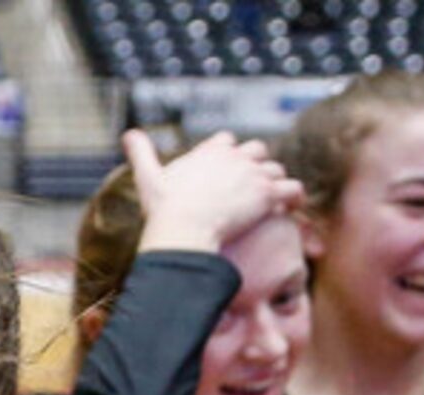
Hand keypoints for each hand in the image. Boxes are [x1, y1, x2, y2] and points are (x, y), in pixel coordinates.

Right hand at [125, 128, 303, 256]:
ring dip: (275, 183)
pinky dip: (294, 198)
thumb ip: (141, 153)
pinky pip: (293, 189)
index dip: (230, 154)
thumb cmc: (164, 210)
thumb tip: (128, 135)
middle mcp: (235, 157)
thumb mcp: (148, 177)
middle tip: (253, 188)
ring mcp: (253, 174)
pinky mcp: (268, 193)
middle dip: (256, 165)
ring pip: (276, 169)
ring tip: (274, 201)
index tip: (228, 170)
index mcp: (210, 151)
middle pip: (257, 150)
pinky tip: (291, 208)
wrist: (183, 231)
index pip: (228, 140)